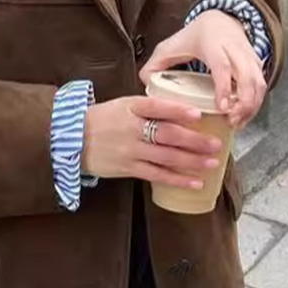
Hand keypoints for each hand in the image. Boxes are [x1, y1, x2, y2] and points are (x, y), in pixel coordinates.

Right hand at [81, 96, 222, 188]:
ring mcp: (130, 150)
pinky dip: (177, 179)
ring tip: (212, 163)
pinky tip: (194, 182)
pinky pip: (156, 175)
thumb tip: (180, 109)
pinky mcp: (128, 168)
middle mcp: (131, 128)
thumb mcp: (122, 105)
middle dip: (194, 140)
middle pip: (167, 134)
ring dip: (191, 161)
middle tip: (216, 144)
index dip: (177, 110)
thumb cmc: (101, 120)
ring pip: (166, 156)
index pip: (156, 107)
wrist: (71, 139)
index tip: (198, 114)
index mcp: (130, 107)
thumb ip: (148, 107)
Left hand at [139, 10, 266, 129]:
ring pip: (259, 83)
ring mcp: (249, 57)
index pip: (223, 66)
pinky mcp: (256, 65)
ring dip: (252, 106)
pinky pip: (262, 86)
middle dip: (244, 102)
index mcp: (213, 44)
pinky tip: (243, 117)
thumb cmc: (194, 36)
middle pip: (248, 77)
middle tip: (232, 121)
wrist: (220, 19)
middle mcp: (235, 50)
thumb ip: (155, 64)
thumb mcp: (170, 46)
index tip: (223, 107)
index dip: (225, 87)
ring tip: (237, 123)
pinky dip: (256, 103)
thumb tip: (146, 84)